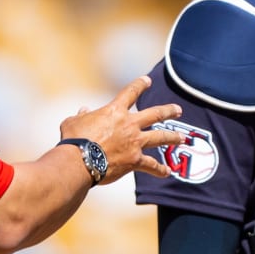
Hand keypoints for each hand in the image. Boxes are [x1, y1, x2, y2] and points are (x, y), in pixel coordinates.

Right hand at [59, 75, 181, 182]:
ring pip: (160, 137)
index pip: (130, 93)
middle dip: (168, 111)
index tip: (147, 80)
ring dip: (172, 137)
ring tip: (181, 138)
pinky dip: (159, 170)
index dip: (140, 85)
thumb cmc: (73, 140)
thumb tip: (83, 110)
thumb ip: (81, 115)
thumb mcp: (73, 122)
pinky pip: (151, 165)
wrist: (80, 160)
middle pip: (155, 114)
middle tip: (178, 110)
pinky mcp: (135, 160)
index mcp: (115, 111)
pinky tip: (167, 172)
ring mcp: (135, 142)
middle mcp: (129, 124)